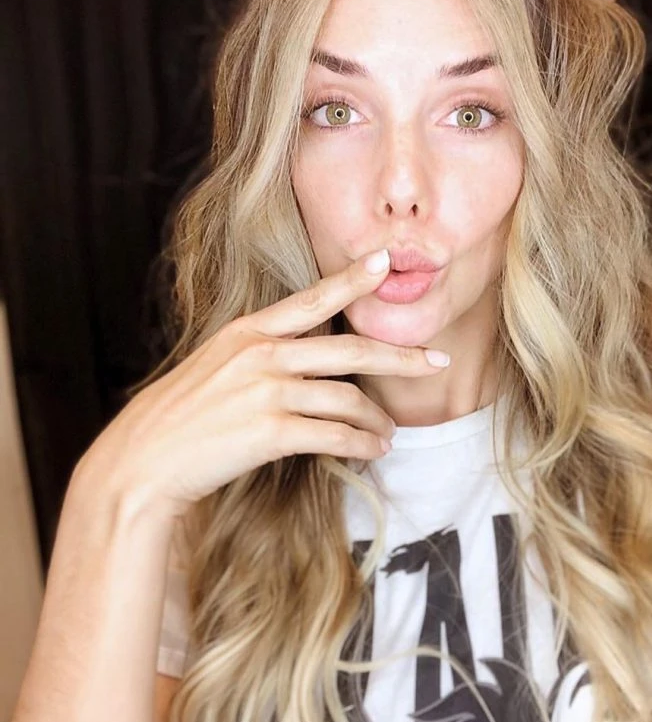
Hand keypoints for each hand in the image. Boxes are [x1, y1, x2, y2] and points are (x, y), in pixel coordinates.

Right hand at [74, 251, 448, 519]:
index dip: (353, 280)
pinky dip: (362, 444)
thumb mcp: (215, 366)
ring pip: (348, 399)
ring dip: (378, 420)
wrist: (143, 459)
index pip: (312, 299)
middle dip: (402, 356)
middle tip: (436, 361)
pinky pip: (335, 436)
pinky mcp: (270, 432)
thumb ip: (259, 354)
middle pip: (350, 350)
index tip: (387, 262)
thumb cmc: (181, 416)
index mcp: (248, 332)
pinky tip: (374, 450)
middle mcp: (261, 354)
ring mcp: (266, 392)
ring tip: (389, 434)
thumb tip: (307, 359)